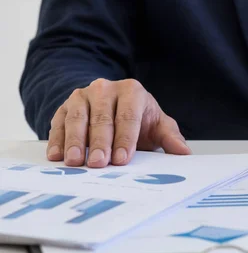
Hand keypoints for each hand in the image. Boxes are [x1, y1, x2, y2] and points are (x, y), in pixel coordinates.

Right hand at [46, 78, 191, 166]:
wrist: (113, 104)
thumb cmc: (138, 118)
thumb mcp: (157, 125)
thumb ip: (170, 137)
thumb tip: (185, 154)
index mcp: (132, 91)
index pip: (129, 115)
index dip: (125, 138)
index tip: (122, 159)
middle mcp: (106, 89)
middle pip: (103, 117)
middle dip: (101, 142)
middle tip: (100, 164)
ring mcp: (83, 96)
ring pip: (78, 118)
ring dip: (76, 141)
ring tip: (76, 162)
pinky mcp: (64, 106)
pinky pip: (58, 122)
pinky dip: (57, 139)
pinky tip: (56, 155)